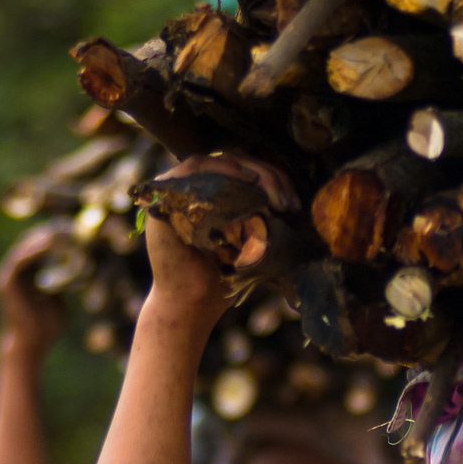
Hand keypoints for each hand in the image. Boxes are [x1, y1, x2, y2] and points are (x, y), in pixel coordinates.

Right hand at [0, 225, 66, 361]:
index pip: (41, 247)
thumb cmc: (47, 326)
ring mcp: (9, 274)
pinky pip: (21, 258)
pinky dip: (35, 248)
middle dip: (51, 232)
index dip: (56, 236)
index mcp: (28, 274)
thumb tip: (79, 269)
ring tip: (61, 229)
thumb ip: (63, 283)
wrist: (31, 344)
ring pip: (26, 247)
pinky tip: (49, 242)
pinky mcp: (6, 280)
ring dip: (44, 237)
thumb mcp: (59, 298)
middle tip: (69, 224)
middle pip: (32, 242)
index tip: (74, 228)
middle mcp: (16, 271)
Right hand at [140, 152, 295, 324]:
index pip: (247, 170)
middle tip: (288, 202)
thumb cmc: (223, 277)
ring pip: (219, 160)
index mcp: (214, 195)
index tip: (294, 204)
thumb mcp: (251, 240)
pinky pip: (193, 167)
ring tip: (273, 196)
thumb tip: (298, 201)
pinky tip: (247, 180)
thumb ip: (264, 216)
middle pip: (236, 161)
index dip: (274, 178)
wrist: (191, 303)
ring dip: (250, 172)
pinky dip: (222, 169)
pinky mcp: (164, 194)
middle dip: (268, 176)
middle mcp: (194, 188)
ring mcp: (177, 189)